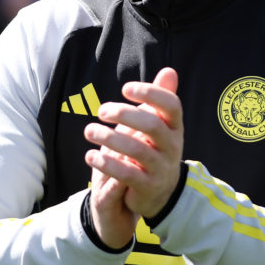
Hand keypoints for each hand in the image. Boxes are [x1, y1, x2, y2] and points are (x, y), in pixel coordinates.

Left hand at [84, 67, 182, 249]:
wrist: (160, 193)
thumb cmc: (155, 149)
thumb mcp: (160, 125)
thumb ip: (161, 99)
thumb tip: (169, 71)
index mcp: (175, 127)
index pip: (171, 105)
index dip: (150, 93)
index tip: (125, 88)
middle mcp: (172, 146)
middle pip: (152, 125)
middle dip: (124, 114)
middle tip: (101, 111)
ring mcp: (161, 168)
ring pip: (137, 150)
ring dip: (109, 138)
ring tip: (89, 131)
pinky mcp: (148, 186)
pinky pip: (127, 174)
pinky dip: (106, 163)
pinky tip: (90, 155)